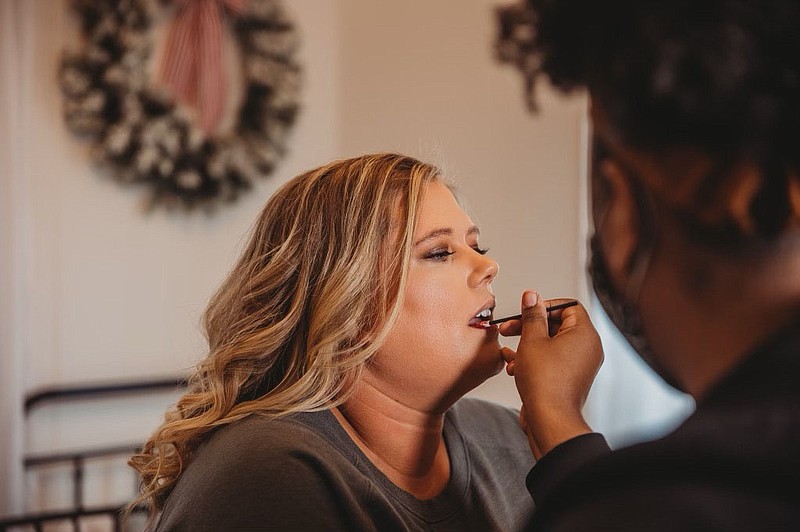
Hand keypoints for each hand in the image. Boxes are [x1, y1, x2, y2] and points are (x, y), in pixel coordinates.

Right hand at [500, 290, 603, 458]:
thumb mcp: (532, 340)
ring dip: (527, 344)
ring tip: (508, 350)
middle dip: (529, 326)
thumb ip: (532, 316)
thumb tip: (532, 296)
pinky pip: (552, 360)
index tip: (526, 311)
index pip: (568, 306)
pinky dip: (533, 359)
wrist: (550, 420)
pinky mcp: (569, 378)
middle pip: (557, 324)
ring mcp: (580, 365)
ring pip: (551, 344)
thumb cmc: (545, 383)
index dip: (544, 306)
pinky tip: (512, 366)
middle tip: (508, 328)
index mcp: (584, 334)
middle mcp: (587, 348)